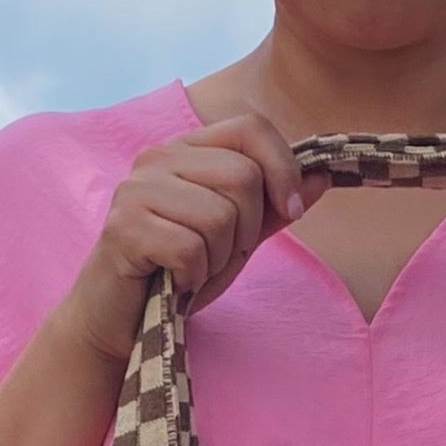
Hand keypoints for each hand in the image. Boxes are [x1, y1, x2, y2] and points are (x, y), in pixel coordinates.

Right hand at [60, 115, 321, 364]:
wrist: (122, 319)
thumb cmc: (180, 272)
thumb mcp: (238, 236)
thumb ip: (274, 206)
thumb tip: (323, 176)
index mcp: (186, 149)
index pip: (251, 127)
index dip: (283, 167)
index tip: (291, 211)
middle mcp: (157, 157)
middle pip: (242, 177)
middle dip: (246, 230)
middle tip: (217, 256)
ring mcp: (135, 190)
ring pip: (220, 217)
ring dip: (218, 260)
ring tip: (193, 270)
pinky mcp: (123, 228)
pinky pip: (191, 250)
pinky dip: (193, 278)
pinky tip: (174, 282)